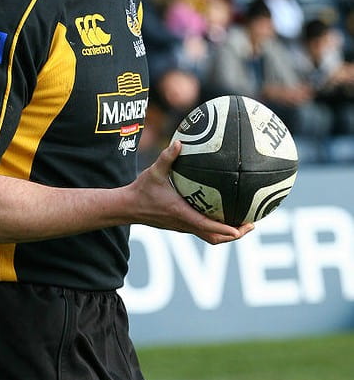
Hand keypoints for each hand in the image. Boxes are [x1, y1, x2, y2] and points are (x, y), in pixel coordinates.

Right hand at [130, 140, 253, 243]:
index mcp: (180, 213)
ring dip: (228, 233)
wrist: (128, 207)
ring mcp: (183, 227)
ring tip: (244, 222)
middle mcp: (184, 224)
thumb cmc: (141, 190)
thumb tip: (179, 142)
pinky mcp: (181, 225)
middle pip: (214, 237)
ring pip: (210, 236)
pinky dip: (216, 226)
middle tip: (252, 224)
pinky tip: (223, 211)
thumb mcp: (153, 172)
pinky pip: (203, 229)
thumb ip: (167, 158)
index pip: (206, 225)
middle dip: (234, 234)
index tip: (240, 228)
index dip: (224, 228)